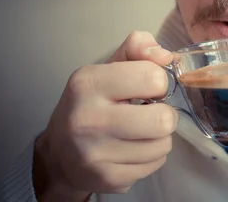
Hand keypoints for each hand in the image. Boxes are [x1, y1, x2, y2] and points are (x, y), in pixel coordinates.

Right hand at [34, 32, 177, 199]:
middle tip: (151, 112)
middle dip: (165, 114)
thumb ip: (138, 47)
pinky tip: (133, 149)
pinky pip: (155, 164)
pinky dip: (151, 157)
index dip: (159, 81)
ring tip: (140, 131)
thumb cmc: (92, 102)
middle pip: (163, 119)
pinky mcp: (107, 178)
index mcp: (88, 82)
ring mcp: (95, 153)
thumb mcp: (109, 66)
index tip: (147, 87)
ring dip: (159, 137)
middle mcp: (87, 119)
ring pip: (163, 144)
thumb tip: (167, 56)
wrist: (60, 151)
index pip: (153, 77)